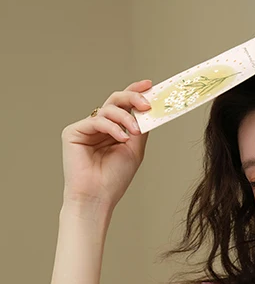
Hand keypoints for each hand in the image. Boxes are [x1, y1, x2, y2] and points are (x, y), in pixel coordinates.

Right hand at [61, 79, 152, 210]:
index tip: (150, 85)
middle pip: (115, 101)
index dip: (135, 92)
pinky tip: (122, 138)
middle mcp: (99, 127)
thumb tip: (148, 109)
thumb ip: (140, 129)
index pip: (123, 106)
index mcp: (113, 131)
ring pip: (107, 109)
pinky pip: (96, 120)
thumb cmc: (114, 179)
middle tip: (146, 103)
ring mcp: (86, 128)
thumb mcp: (134, 150)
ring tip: (135, 132)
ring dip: (125, 118)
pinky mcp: (74, 131)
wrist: (97, 198)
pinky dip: (112, 127)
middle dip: (132, 98)